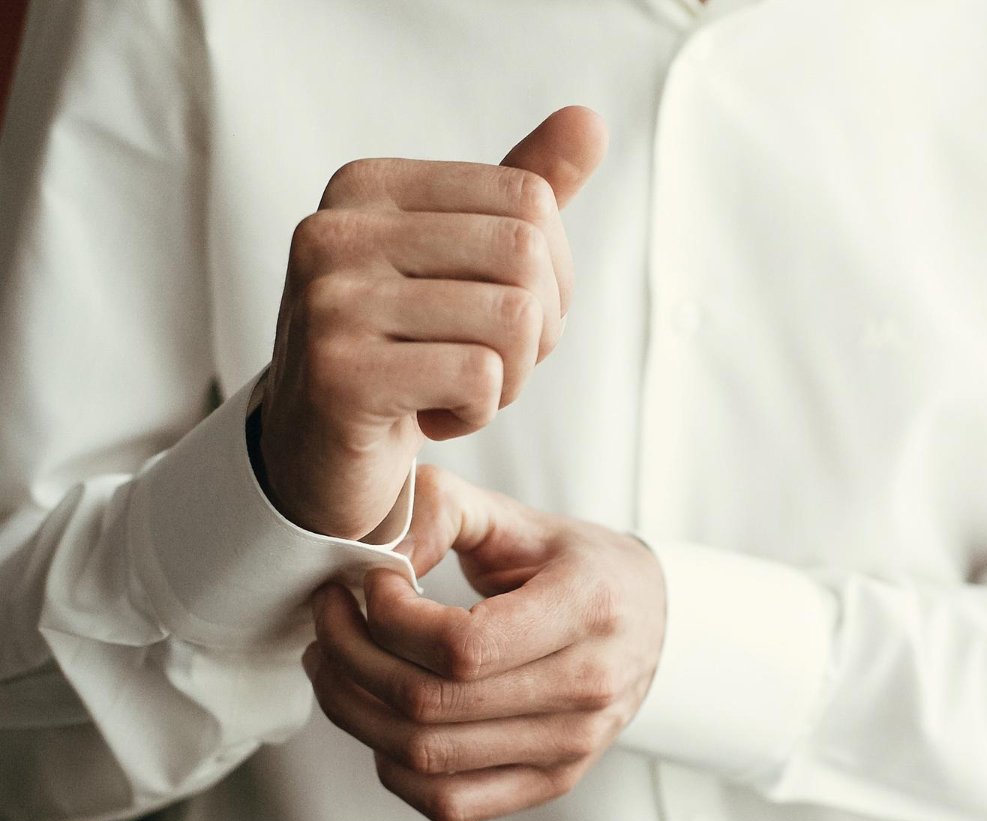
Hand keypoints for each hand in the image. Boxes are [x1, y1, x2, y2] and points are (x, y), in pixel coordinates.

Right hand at [259, 106, 608, 538]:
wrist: (318, 454)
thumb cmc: (404, 351)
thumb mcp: (463, 264)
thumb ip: (521, 192)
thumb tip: (589, 121)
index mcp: (367, 185)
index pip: (528, 200)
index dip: (551, 277)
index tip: (504, 320)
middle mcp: (336, 229)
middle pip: (525, 254)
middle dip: (536, 330)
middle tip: (489, 366)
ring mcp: (329, 300)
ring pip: (512, 320)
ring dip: (508, 377)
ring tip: (452, 390)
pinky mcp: (339, 374)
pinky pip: (479, 377)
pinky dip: (477, 412)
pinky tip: (428, 417)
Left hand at [303, 466, 666, 820]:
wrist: (652, 619)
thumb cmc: (575, 564)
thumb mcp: (515, 517)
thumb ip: (440, 512)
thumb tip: (371, 554)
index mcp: (589, 609)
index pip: (462, 645)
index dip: (389, 619)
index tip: (368, 582)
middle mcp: (589, 687)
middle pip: (429, 705)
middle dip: (351, 658)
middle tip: (329, 618)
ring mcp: (573, 745)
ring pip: (425, 758)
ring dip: (355, 710)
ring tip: (337, 661)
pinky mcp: (554, 781)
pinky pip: (447, 803)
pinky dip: (392, 766)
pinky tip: (380, 716)